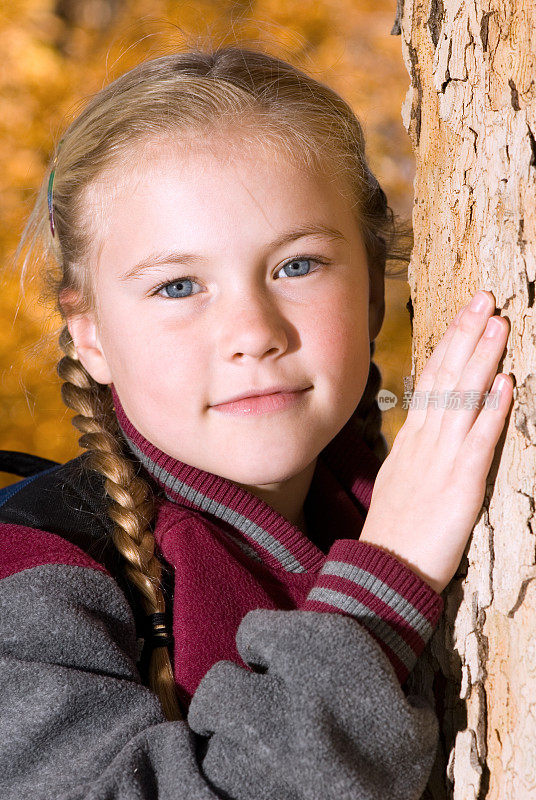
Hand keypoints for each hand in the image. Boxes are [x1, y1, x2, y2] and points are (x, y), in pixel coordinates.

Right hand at [360, 290, 513, 593]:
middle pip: (445, 377)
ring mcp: (441, 460)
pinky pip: (478, 441)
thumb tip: (426, 427)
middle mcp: (424, 441)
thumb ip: (416, 451)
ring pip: (462, 399)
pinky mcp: (460, 485)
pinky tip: (506, 384)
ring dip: (483, 359)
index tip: (466, 317)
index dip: (450, 346)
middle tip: (486, 299)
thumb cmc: (394, 531)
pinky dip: (492, 410)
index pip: (430, 381)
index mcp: (410, 440)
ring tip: (499, 324)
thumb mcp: (398, 481)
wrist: (383, 571)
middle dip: (467, 335)